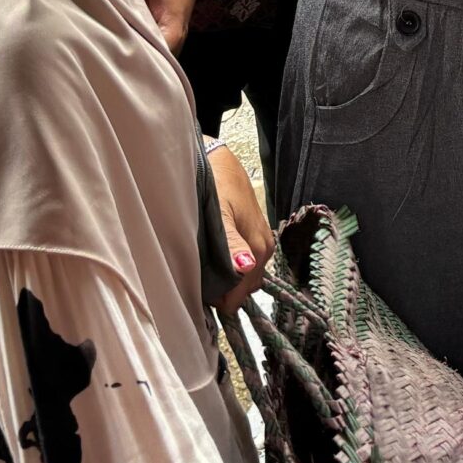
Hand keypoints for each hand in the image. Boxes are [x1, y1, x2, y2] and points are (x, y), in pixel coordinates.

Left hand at [205, 143, 273, 310]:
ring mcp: (261, 242)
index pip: (241, 293)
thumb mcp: (221, 216)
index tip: (199, 298)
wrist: (221, 162)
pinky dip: (230, 268)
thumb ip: (232, 244)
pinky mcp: (255, 235)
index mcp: (259, 249)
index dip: (220, 300)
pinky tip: (213, 261)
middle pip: (244, 286)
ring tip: (203, 274)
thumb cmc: (217, 188)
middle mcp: (265, 249)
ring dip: (227, 280)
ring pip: (245, 275)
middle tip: (197, 284)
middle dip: (223, 291)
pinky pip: (246, 263)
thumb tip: (246, 267)